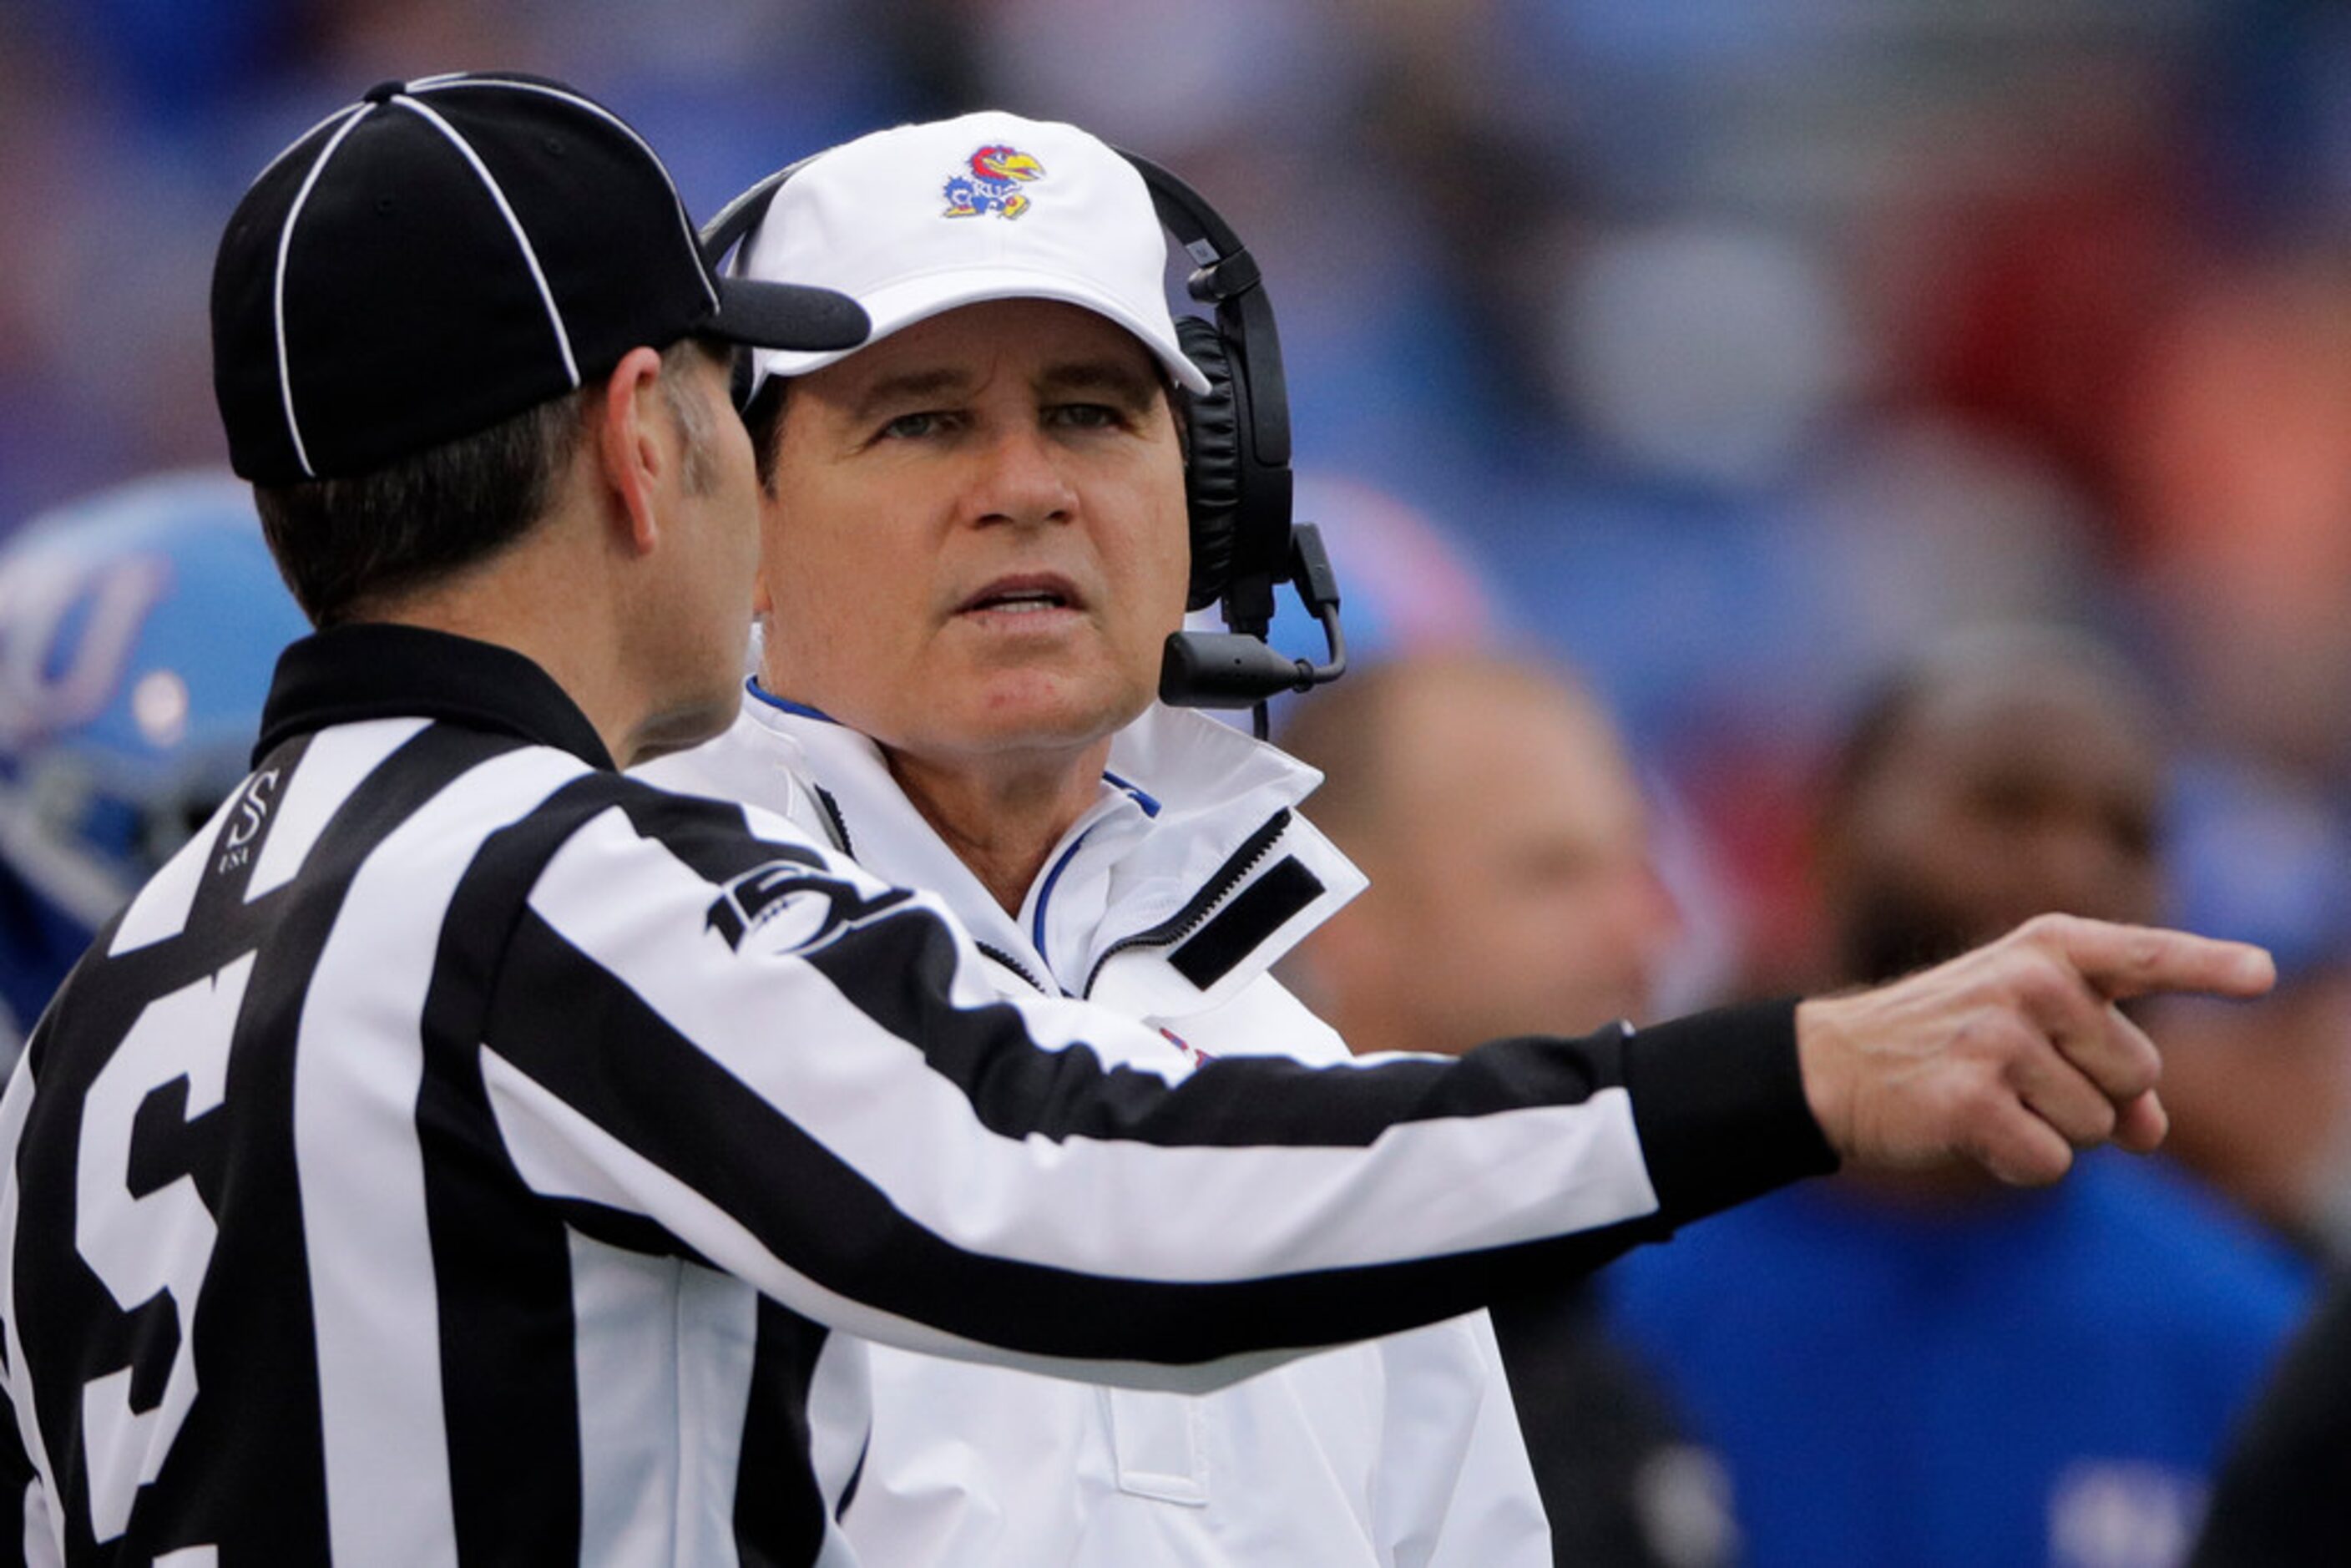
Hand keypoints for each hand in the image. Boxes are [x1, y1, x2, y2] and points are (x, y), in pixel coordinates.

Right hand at [1795, 914, 2274, 1185]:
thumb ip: (2105, 1065)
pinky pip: (2052, 1164)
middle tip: (2018, 1074)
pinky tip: (1972, 1133)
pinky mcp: (1968, 1100)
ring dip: (2053, 1130)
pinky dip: (2020, 1164)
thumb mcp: (2029, 1031)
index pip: (2144, 955)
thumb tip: (2152, 1134)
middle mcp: (2027, 981)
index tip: (2264, 974)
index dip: (2210, 967)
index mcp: (2048, 947)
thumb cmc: (1946, 1041)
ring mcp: (1996, 1039)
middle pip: (2139, 1074)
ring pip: (2099, 1127)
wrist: (1834, 1065)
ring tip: (1987, 1097)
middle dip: (2095, 1094)